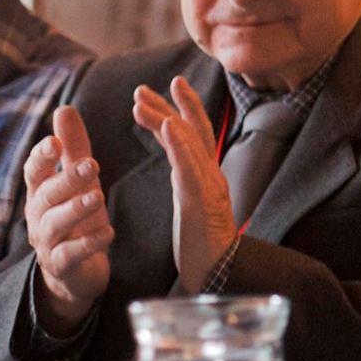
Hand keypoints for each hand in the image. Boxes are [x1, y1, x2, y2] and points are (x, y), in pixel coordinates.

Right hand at [23, 106, 113, 332]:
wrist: (74, 273)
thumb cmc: (75, 217)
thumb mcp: (77, 181)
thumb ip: (72, 148)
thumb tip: (64, 108)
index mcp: (41, 192)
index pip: (34, 171)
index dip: (41, 156)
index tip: (54, 140)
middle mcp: (38, 216)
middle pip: (47, 195)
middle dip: (67, 179)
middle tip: (91, 164)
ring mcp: (47, 243)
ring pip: (55, 225)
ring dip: (76, 209)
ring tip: (98, 196)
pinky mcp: (62, 266)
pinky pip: (71, 255)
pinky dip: (88, 244)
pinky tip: (108, 232)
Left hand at [133, 79, 233, 293]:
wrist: (218, 274)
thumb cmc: (204, 247)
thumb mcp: (193, 208)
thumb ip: (188, 185)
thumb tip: (179, 169)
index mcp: (207, 177)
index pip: (196, 136)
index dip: (184, 109)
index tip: (169, 87)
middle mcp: (212, 175)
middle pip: (195, 131)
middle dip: (173, 105)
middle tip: (144, 86)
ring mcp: (209, 187)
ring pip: (190, 144)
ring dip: (166, 118)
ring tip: (141, 101)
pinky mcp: (201, 201)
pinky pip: (190, 168)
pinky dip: (180, 144)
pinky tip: (169, 126)